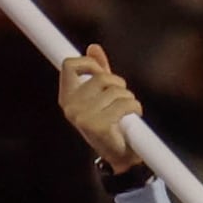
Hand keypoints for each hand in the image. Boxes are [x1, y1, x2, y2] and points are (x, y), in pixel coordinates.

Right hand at [55, 50, 146, 169]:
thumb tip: (93, 47)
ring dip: (128, 97)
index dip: (89, 63)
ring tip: (127, 109)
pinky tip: (134, 115)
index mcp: (67, 98)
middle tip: (121, 96)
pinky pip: (124, 103)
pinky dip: (135, 107)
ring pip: (115, 90)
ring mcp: (82, 117)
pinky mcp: (98, 125)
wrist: (119, 156)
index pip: (69, 65)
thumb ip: (97, 71)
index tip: (100, 71)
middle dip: (117, 83)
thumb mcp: (102, 94)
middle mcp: (70, 107)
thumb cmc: (110, 123)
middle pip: (100, 76)